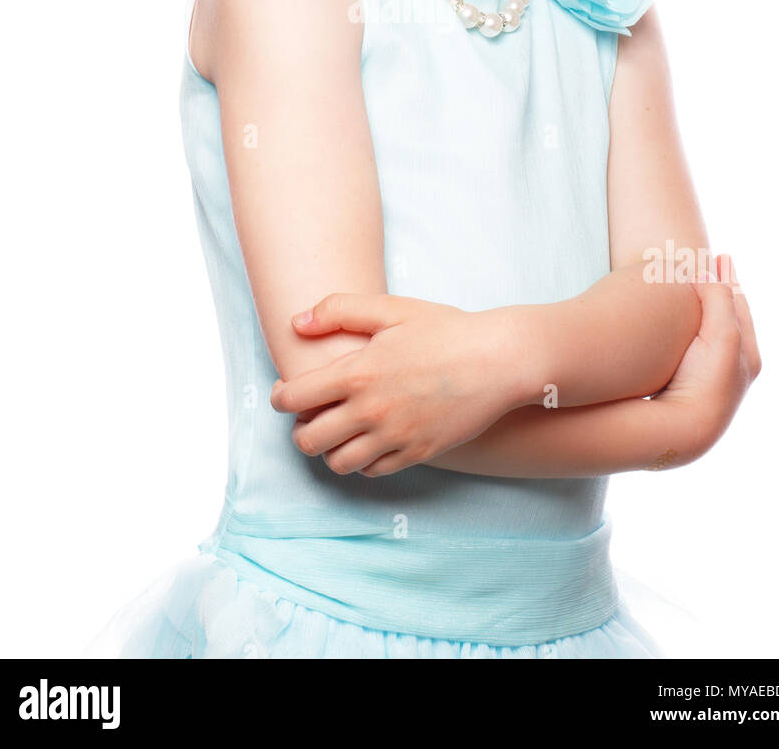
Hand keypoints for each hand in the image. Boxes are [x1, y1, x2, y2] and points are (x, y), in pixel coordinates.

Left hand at [269, 293, 516, 477]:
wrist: (498, 360)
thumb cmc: (445, 329)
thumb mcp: (391, 308)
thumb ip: (339, 310)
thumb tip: (297, 323)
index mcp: (357, 374)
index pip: (293, 398)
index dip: (280, 397)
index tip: (286, 392)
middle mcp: (370, 412)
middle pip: (308, 440)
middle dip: (300, 428)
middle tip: (309, 415)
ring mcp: (394, 437)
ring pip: (338, 463)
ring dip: (329, 449)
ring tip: (337, 431)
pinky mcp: (417, 453)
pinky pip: (373, 471)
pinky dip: (362, 461)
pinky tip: (368, 440)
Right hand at [655, 253, 761, 456]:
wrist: (685, 426)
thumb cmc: (707, 381)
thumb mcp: (723, 333)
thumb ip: (718, 297)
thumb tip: (706, 272)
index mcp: (746, 352)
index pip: (738, 304)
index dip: (728, 278)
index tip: (720, 256)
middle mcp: (731, 364)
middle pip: (725, 316)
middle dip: (718, 290)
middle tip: (709, 265)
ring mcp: (706, 373)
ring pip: (705, 330)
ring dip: (699, 307)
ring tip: (687, 286)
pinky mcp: (683, 382)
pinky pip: (685, 343)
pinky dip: (681, 325)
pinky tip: (665, 322)